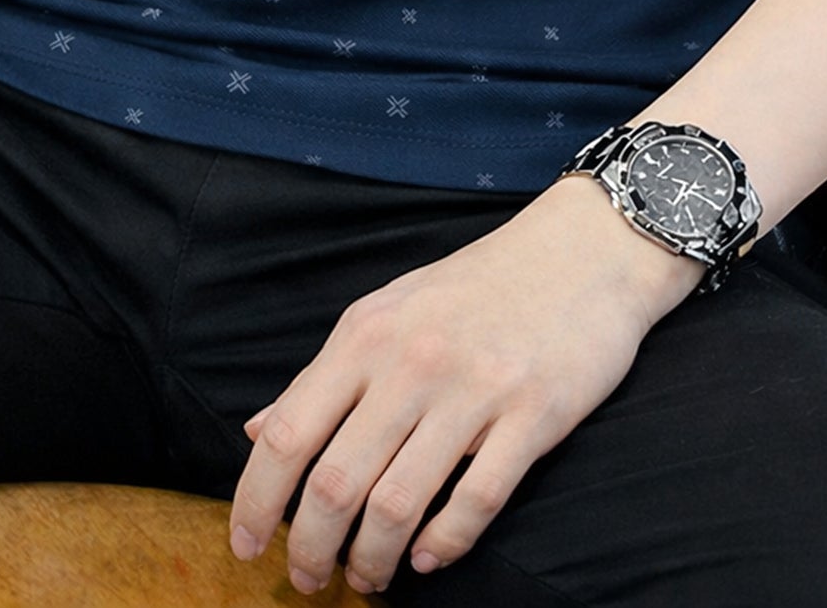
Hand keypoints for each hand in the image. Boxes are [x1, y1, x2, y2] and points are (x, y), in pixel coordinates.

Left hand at [226, 176, 702, 595]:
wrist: (581, 250)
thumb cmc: (476, 287)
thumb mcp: (387, 312)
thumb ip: (324, 375)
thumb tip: (257, 431)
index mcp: (365, 334)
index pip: (288, 432)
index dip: (256, 500)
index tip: (245, 544)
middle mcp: (412, 361)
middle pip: (337, 483)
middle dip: (311, 548)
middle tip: (309, 579)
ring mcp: (474, 389)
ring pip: (399, 504)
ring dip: (373, 559)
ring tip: (367, 578)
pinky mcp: (533, 415)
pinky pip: (475, 503)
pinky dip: (444, 545)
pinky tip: (428, 559)